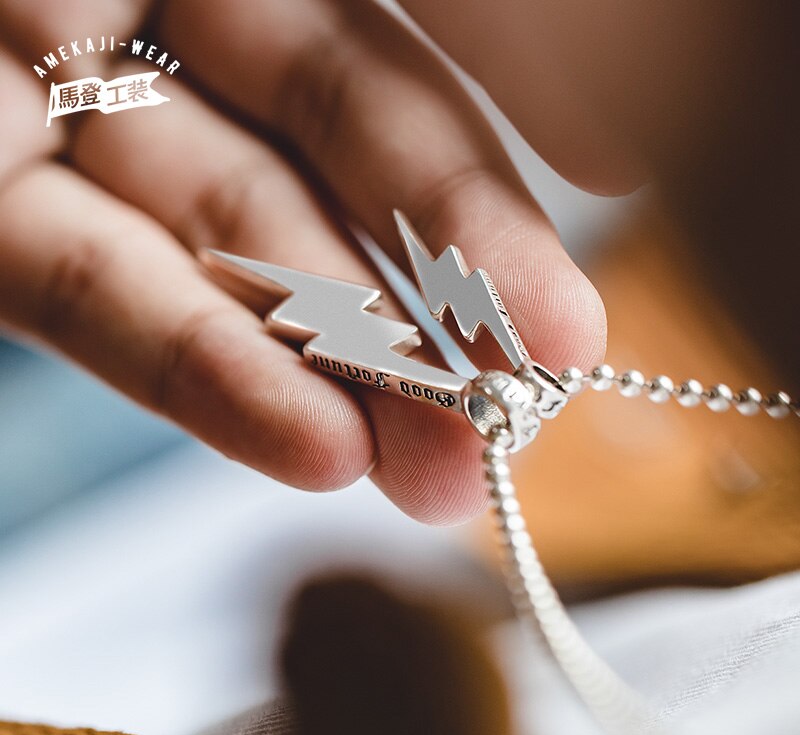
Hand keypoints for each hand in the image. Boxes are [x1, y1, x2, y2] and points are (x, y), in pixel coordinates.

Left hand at [0, 0, 604, 524]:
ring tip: (439, 479)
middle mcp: (164, 11)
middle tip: (527, 420)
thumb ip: (457, 22)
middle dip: (440, 307)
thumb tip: (606, 123)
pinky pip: (97, 295)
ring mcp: (66, 117)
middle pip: (334, 181)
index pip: (390, 80)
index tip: (572, 301)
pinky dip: (206, 377)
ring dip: (341, 378)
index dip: (491, 188)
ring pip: (233, 258)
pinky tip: (314, 454)